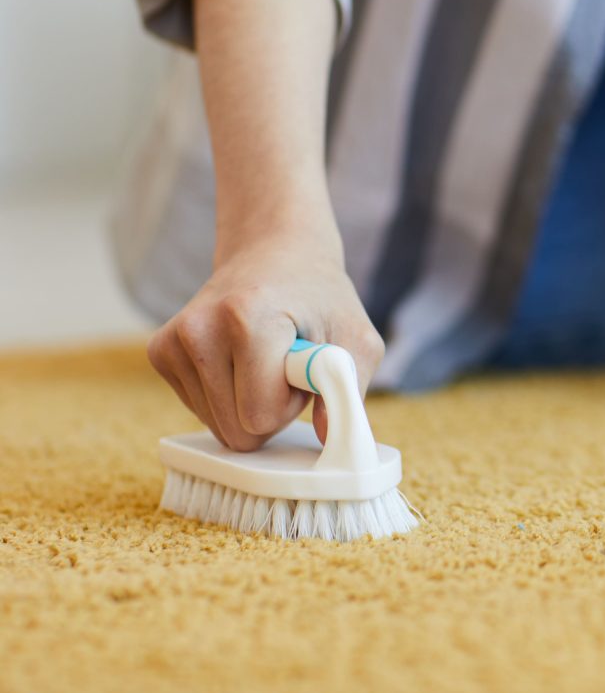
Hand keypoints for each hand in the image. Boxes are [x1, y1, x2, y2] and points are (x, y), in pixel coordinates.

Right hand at [147, 228, 382, 451]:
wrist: (274, 253)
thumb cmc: (321, 298)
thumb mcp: (356, 339)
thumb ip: (350, 390)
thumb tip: (331, 440)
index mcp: (246, 319)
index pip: (260, 415)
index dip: (292, 404)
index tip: (302, 365)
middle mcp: (199, 328)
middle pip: (235, 429)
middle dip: (270, 410)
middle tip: (285, 365)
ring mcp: (172, 340)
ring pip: (217, 426)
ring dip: (248, 403)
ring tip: (264, 358)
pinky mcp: (160, 352)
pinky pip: (200, 412)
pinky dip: (227, 396)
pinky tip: (240, 359)